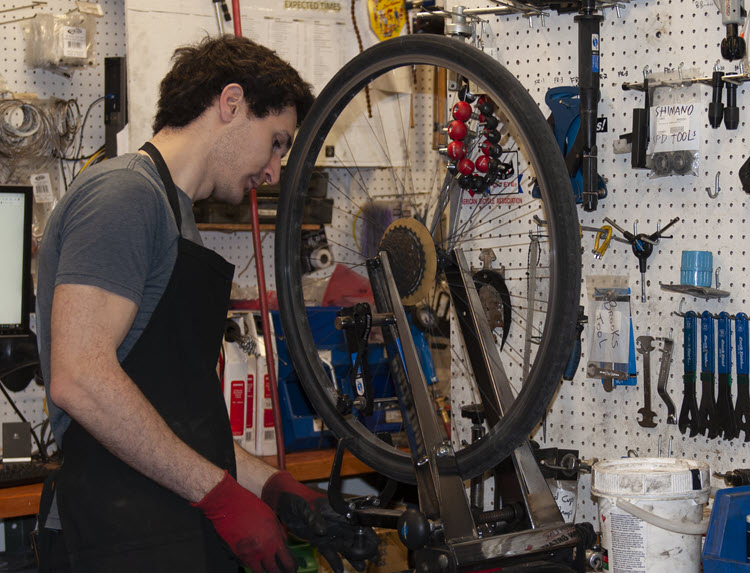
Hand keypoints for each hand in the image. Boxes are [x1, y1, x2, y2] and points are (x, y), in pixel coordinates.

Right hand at [192, 471, 295, 572]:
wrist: (230, 505)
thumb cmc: (250, 507)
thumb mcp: (272, 518)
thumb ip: (280, 533)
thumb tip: (284, 545)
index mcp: (275, 539)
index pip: (288, 562)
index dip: (292, 567)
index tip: (292, 568)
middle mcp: (264, 549)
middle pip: (276, 572)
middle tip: (283, 572)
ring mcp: (251, 554)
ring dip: (267, 572)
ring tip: (270, 570)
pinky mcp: (239, 555)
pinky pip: (250, 567)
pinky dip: (255, 567)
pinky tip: (257, 562)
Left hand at [262, 471, 379, 572]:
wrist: (283, 502)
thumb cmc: (297, 497)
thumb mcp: (305, 506)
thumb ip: (314, 518)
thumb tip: (322, 531)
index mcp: (336, 511)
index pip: (356, 522)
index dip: (366, 533)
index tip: (373, 544)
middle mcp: (336, 522)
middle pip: (354, 536)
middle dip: (363, 548)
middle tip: (372, 559)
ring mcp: (328, 532)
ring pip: (344, 546)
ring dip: (352, 557)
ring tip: (360, 568)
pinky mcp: (318, 540)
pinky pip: (329, 552)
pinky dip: (335, 561)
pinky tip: (340, 571)